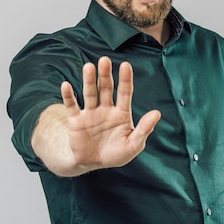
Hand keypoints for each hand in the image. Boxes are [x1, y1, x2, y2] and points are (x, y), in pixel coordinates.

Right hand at [61, 56, 160, 171]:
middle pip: (105, 88)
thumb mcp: (134, 145)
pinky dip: (68, 96)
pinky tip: (66, 85)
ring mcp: (90, 113)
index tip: (125, 65)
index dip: (125, 79)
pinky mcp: (76, 120)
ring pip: (90, 93)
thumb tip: (157, 113)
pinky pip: (72, 106)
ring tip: (88, 67)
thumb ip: (144, 129)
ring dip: (89, 80)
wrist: (92, 163)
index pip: (125, 92)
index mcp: (121, 113)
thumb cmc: (116, 153)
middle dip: (105, 75)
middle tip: (104, 61)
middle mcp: (105, 109)